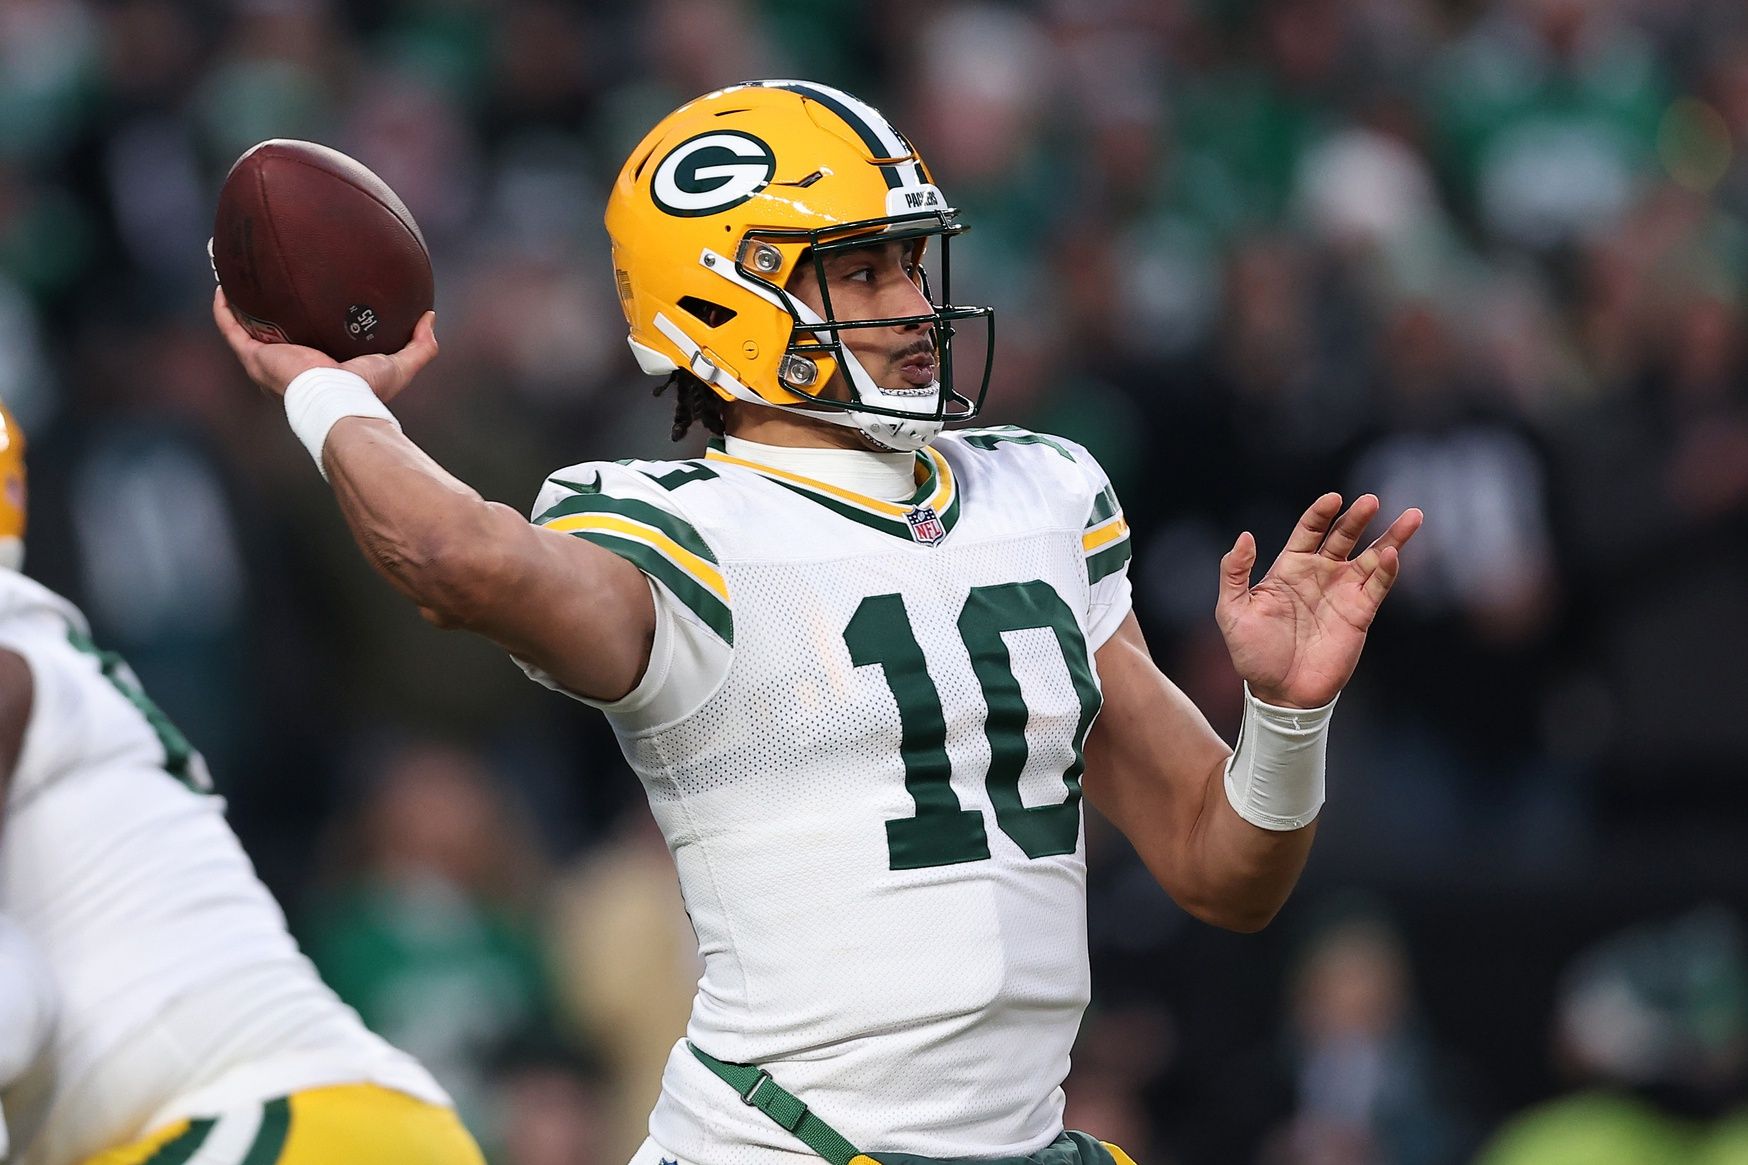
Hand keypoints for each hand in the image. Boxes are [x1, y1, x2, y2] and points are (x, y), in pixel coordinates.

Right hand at [211, 287, 437, 402]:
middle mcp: (288, 363)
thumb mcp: (400, 365)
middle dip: (265, 310)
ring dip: (237, 303)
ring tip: (235, 275)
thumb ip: (420, 345)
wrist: (339, 402)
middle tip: (265, 280)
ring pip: (245, 327)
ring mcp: (267, 361)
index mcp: (317, 366)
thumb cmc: (366, 390)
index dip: (303, 322)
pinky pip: (230, 328)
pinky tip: (223, 284)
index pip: (307, 341)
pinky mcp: (254, 356)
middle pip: (272, 332)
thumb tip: (430, 317)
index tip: (305, 297)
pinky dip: (224, 307)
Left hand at [1215, 493, 1422, 708]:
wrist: (1280, 693)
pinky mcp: (1360, 614)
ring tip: (1412, 516)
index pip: (1309, 530)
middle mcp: (1320, 575)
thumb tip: (1244, 537)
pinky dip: (1388, 570)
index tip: (1333, 498)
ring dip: (1391, 537)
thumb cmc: (1253, 654)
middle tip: (1371, 500)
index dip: (1321, 513)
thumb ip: (1234, 573)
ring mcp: (1343, 593)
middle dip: (1358, 518)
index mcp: (1290, 568)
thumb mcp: (1232, 612)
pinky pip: (1378, 587)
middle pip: (1344, 536)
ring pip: (1372, 557)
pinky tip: (1393, 554)